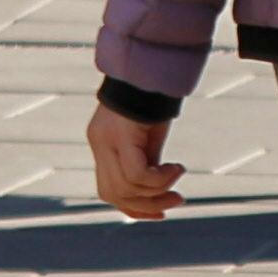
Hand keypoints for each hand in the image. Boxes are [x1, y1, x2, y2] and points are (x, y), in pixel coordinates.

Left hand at [88, 104, 180, 221]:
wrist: (154, 64)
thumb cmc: (155, 99)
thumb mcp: (150, 137)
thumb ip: (147, 161)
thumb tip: (157, 189)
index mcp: (103, 146)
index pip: (109, 190)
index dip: (133, 208)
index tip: (161, 212)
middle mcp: (99, 144)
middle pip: (113, 193)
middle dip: (145, 205)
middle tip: (176, 199)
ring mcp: (105, 140)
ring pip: (125, 187)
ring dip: (157, 191)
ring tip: (179, 177)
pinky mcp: (119, 135)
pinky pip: (136, 174)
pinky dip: (159, 179)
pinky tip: (176, 168)